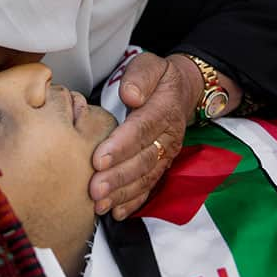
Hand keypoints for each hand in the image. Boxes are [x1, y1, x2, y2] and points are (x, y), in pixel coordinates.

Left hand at [89, 53, 201, 219]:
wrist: (182, 90)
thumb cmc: (159, 78)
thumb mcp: (151, 65)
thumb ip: (140, 77)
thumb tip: (130, 95)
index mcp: (164, 109)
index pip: (141, 129)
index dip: (120, 146)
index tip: (98, 159)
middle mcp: (168, 136)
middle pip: (143, 159)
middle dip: (117, 177)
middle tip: (94, 189)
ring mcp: (166, 154)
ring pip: (146, 177)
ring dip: (123, 193)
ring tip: (100, 203)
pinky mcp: (162, 165)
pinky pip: (149, 186)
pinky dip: (134, 201)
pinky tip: (117, 211)